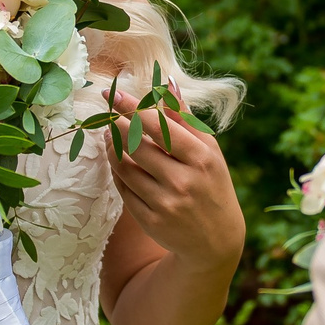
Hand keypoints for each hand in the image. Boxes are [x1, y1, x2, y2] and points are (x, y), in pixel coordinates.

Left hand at [108, 91, 244, 272]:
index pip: (158, 127)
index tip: (114, 94)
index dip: (132, 108)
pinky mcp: (150, 221)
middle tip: (107, 113)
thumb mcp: (209, 151)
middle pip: (135, 145)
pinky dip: (117, 172)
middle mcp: (183, 182)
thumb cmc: (212, 185)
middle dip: (117, 125)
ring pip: (124, 167)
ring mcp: (165, 204)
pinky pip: (123, 189)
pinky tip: (118, 161)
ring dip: (112, 148)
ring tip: (110, 134)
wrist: (216, 242)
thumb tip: (167, 82)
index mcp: (201, 159)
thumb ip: (186, 118)